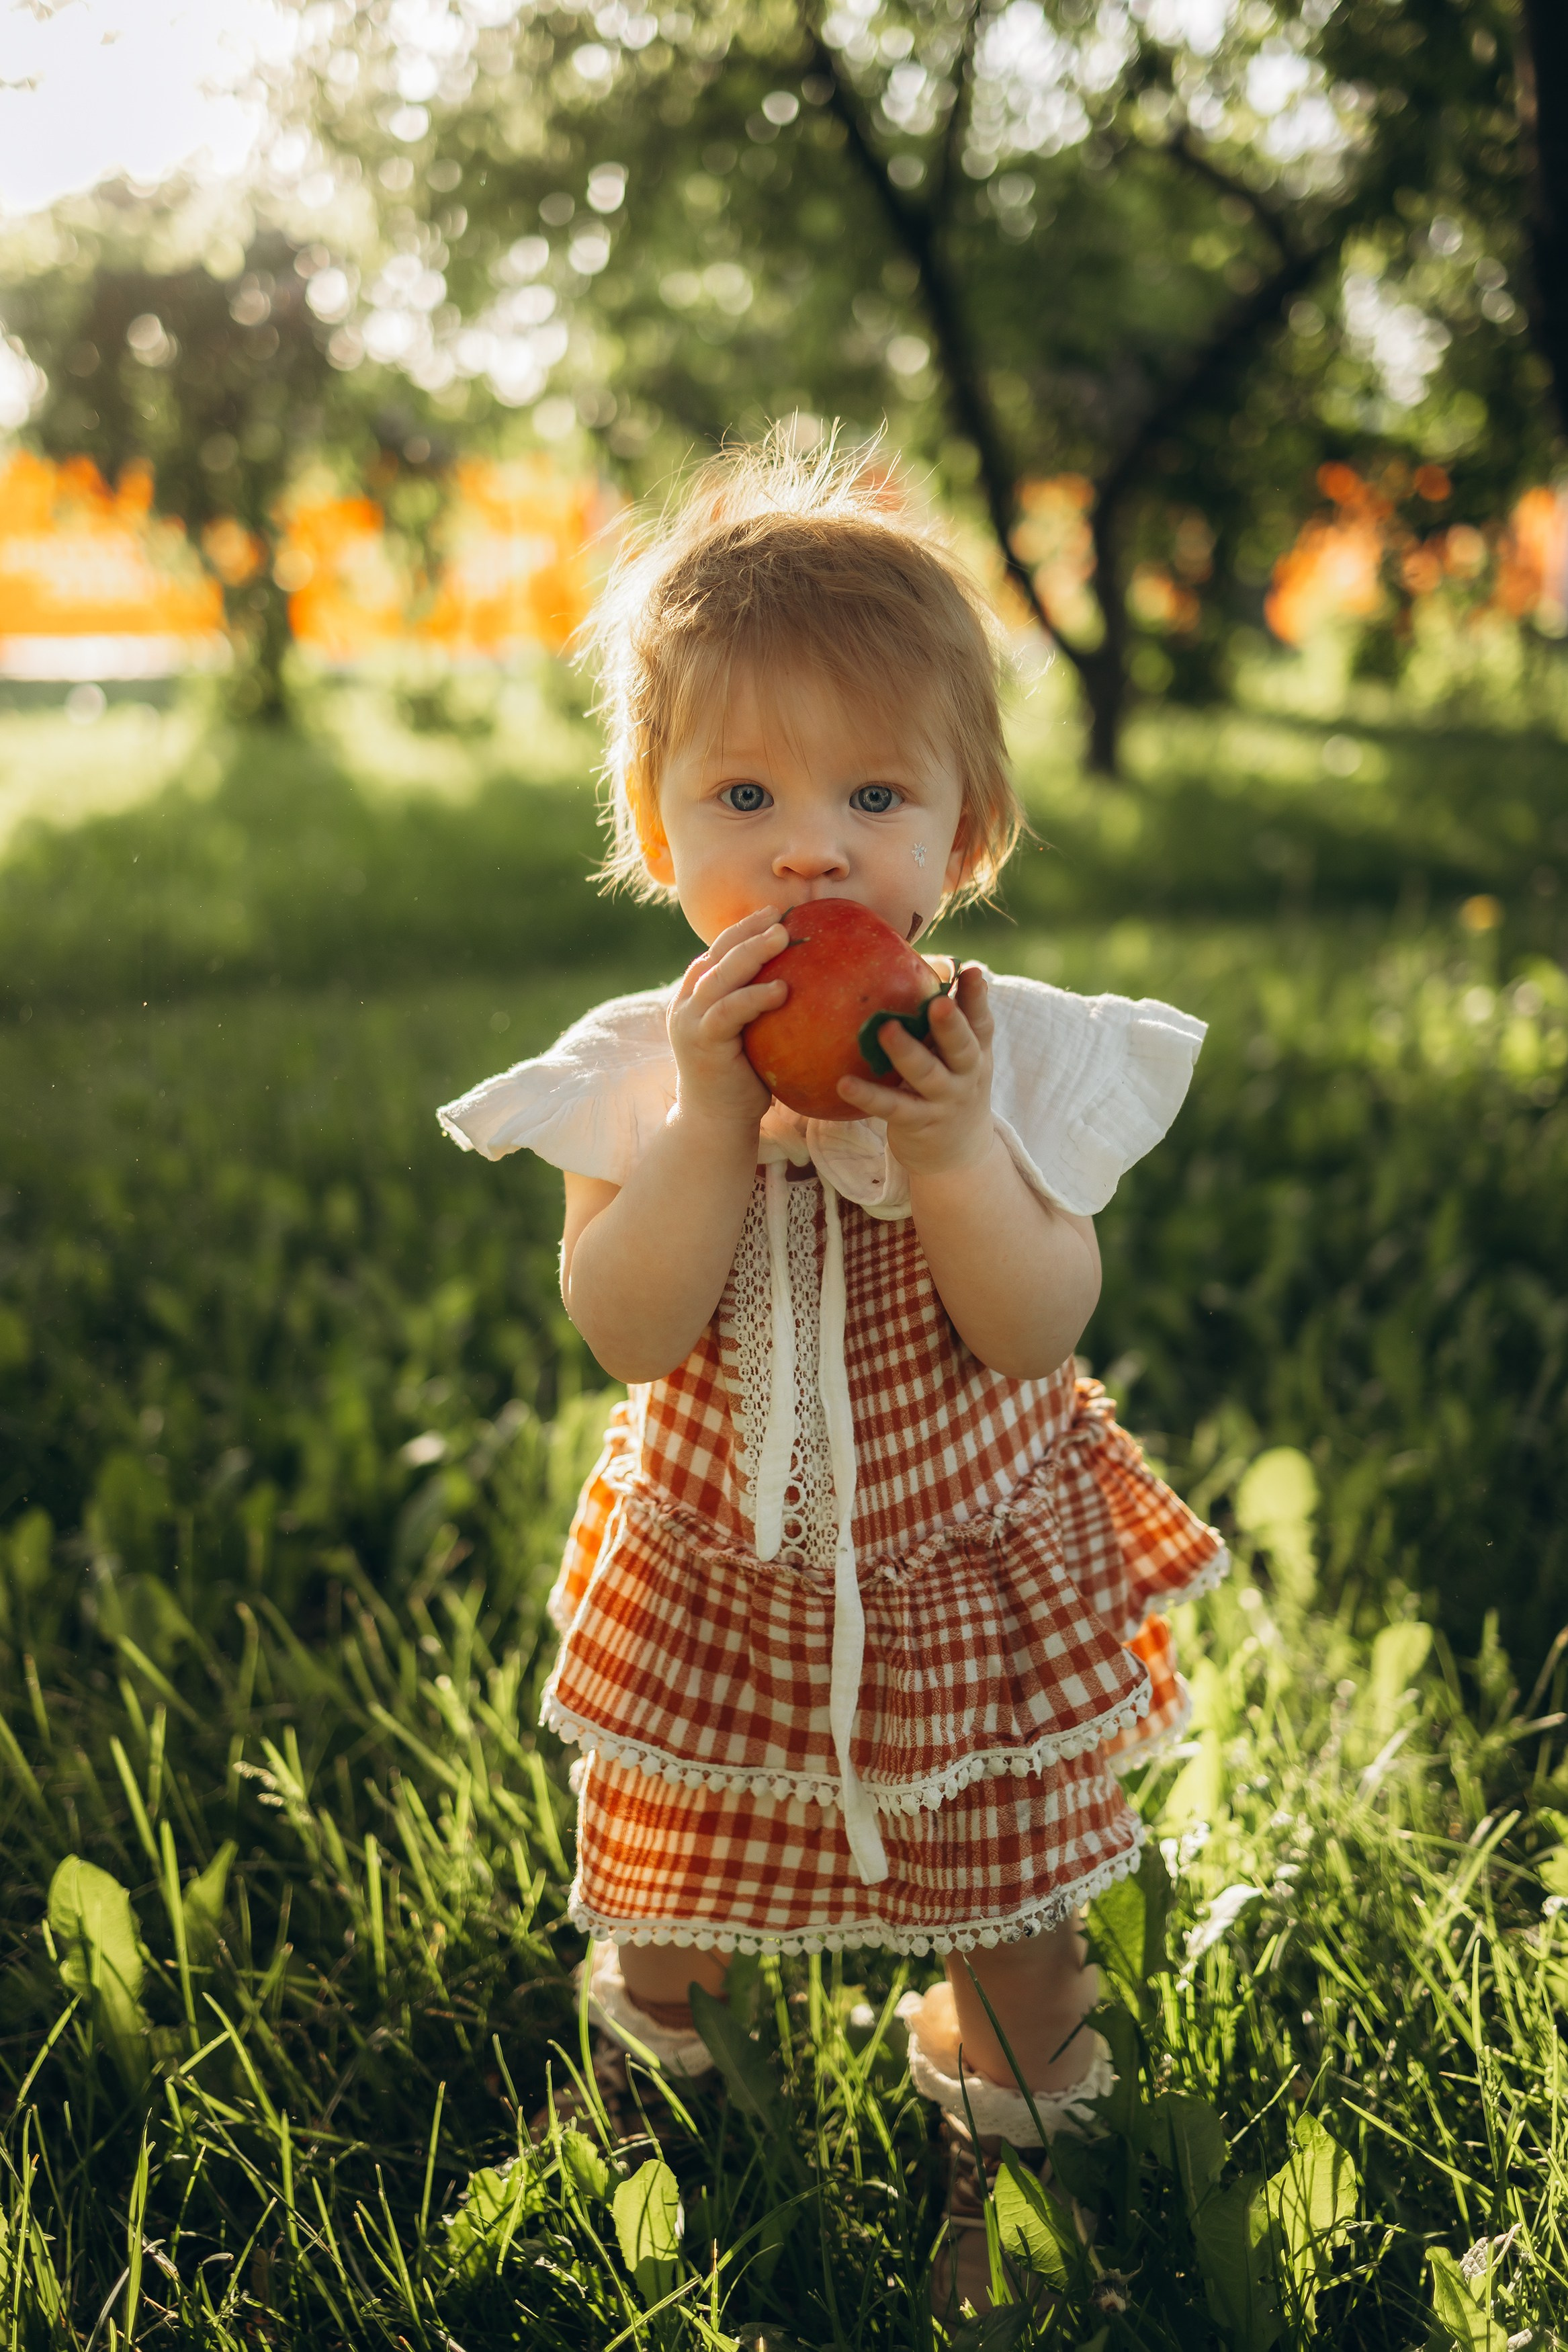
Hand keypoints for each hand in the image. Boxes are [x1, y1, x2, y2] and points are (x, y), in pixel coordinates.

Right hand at [667, 907, 788, 1130]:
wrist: (716, 1122)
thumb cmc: (743, 1079)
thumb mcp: (752, 1034)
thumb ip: (762, 1007)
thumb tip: (810, 980)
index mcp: (696, 996)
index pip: (718, 951)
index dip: (744, 928)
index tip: (775, 912)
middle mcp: (687, 1003)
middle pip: (717, 955)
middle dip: (749, 931)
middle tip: (781, 916)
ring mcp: (689, 1021)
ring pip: (720, 975)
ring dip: (751, 953)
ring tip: (782, 936)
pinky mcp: (701, 1041)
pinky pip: (729, 1011)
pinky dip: (755, 997)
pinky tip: (783, 989)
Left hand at [836, 963, 994, 1176]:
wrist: (958, 1154)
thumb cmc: (950, 1088)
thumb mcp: (958, 1057)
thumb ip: (945, 1023)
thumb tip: (927, 964)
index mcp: (975, 1052)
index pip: (980, 1022)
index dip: (977, 998)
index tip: (970, 971)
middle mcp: (965, 1076)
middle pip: (962, 1047)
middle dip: (951, 1025)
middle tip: (938, 1003)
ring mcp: (943, 1101)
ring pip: (927, 1076)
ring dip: (907, 1053)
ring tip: (887, 1031)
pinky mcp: (918, 1123)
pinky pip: (891, 1108)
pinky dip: (869, 1096)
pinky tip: (845, 1084)